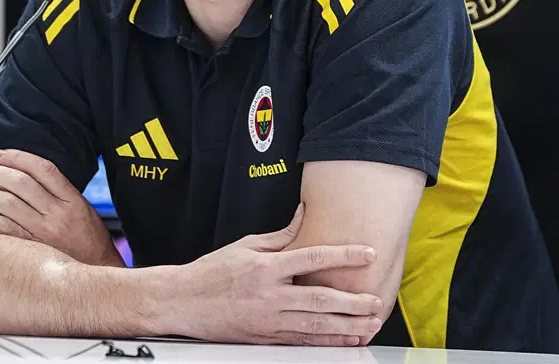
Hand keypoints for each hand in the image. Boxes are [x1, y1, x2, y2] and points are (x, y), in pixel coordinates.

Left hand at [0, 149, 121, 266]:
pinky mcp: (31, 249)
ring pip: (7, 203)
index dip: (17, 157)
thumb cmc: (87, 239)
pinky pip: (2, 229)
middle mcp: (57, 213)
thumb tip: (25, 173)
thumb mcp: (82, 208)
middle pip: (19, 183)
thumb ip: (59, 191)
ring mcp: (43, 232)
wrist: (96, 270)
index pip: (42, 168)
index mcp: (71, 199)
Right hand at [170, 203, 384, 346]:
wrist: (182, 303)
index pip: (312, 258)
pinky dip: (326, 343)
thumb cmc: (212, 273)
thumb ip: (281, 236)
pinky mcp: (265, 339)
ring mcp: (268, 321)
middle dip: (353, 302)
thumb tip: (304, 214)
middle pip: (320, 300)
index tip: (367, 254)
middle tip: (377, 302)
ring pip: (315, 327)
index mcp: (266, 269)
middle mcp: (269, 296)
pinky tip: (344, 341)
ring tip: (369, 324)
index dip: (343, 255)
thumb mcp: (245, 246)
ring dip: (346, 326)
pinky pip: (301, 342)